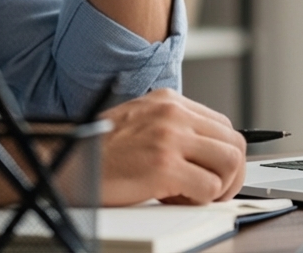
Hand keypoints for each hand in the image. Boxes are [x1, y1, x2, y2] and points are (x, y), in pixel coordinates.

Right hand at [99, 89, 246, 204]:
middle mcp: (173, 114)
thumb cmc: (102, 151)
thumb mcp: (142, 123)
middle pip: (234, 143)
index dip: (224, 155)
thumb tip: (208, 151)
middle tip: (213, 191)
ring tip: (192, 195)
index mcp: (169, 102)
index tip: (215, 173)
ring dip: (218, 188)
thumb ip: (174, 128)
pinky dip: (199, 201)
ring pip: (229, 164)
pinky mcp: (164, 166)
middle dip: (231, 174)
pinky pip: (208, 189)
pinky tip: (173, 199)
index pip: (223, 126)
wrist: (67, 162)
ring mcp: (170, 138)